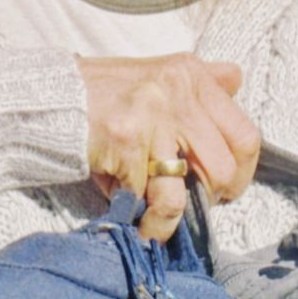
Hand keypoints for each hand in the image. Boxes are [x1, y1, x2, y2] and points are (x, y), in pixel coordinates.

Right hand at [79, 53, 260, 240]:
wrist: (52, 97)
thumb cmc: (107, 96)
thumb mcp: (160, 75)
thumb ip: (201, 82)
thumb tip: (235, 80)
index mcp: (192, 76)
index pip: (245, 136)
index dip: (240, 174)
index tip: (223, 190)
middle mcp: (178, 90)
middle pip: (224, 168)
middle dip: (208, 200)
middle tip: (188, 207)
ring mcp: (153, 113)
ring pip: (187, 189)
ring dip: (172, 218)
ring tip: (158, 223)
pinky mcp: (127, 138)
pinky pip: (150, 196)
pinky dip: (145, 218)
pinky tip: (134, 219)